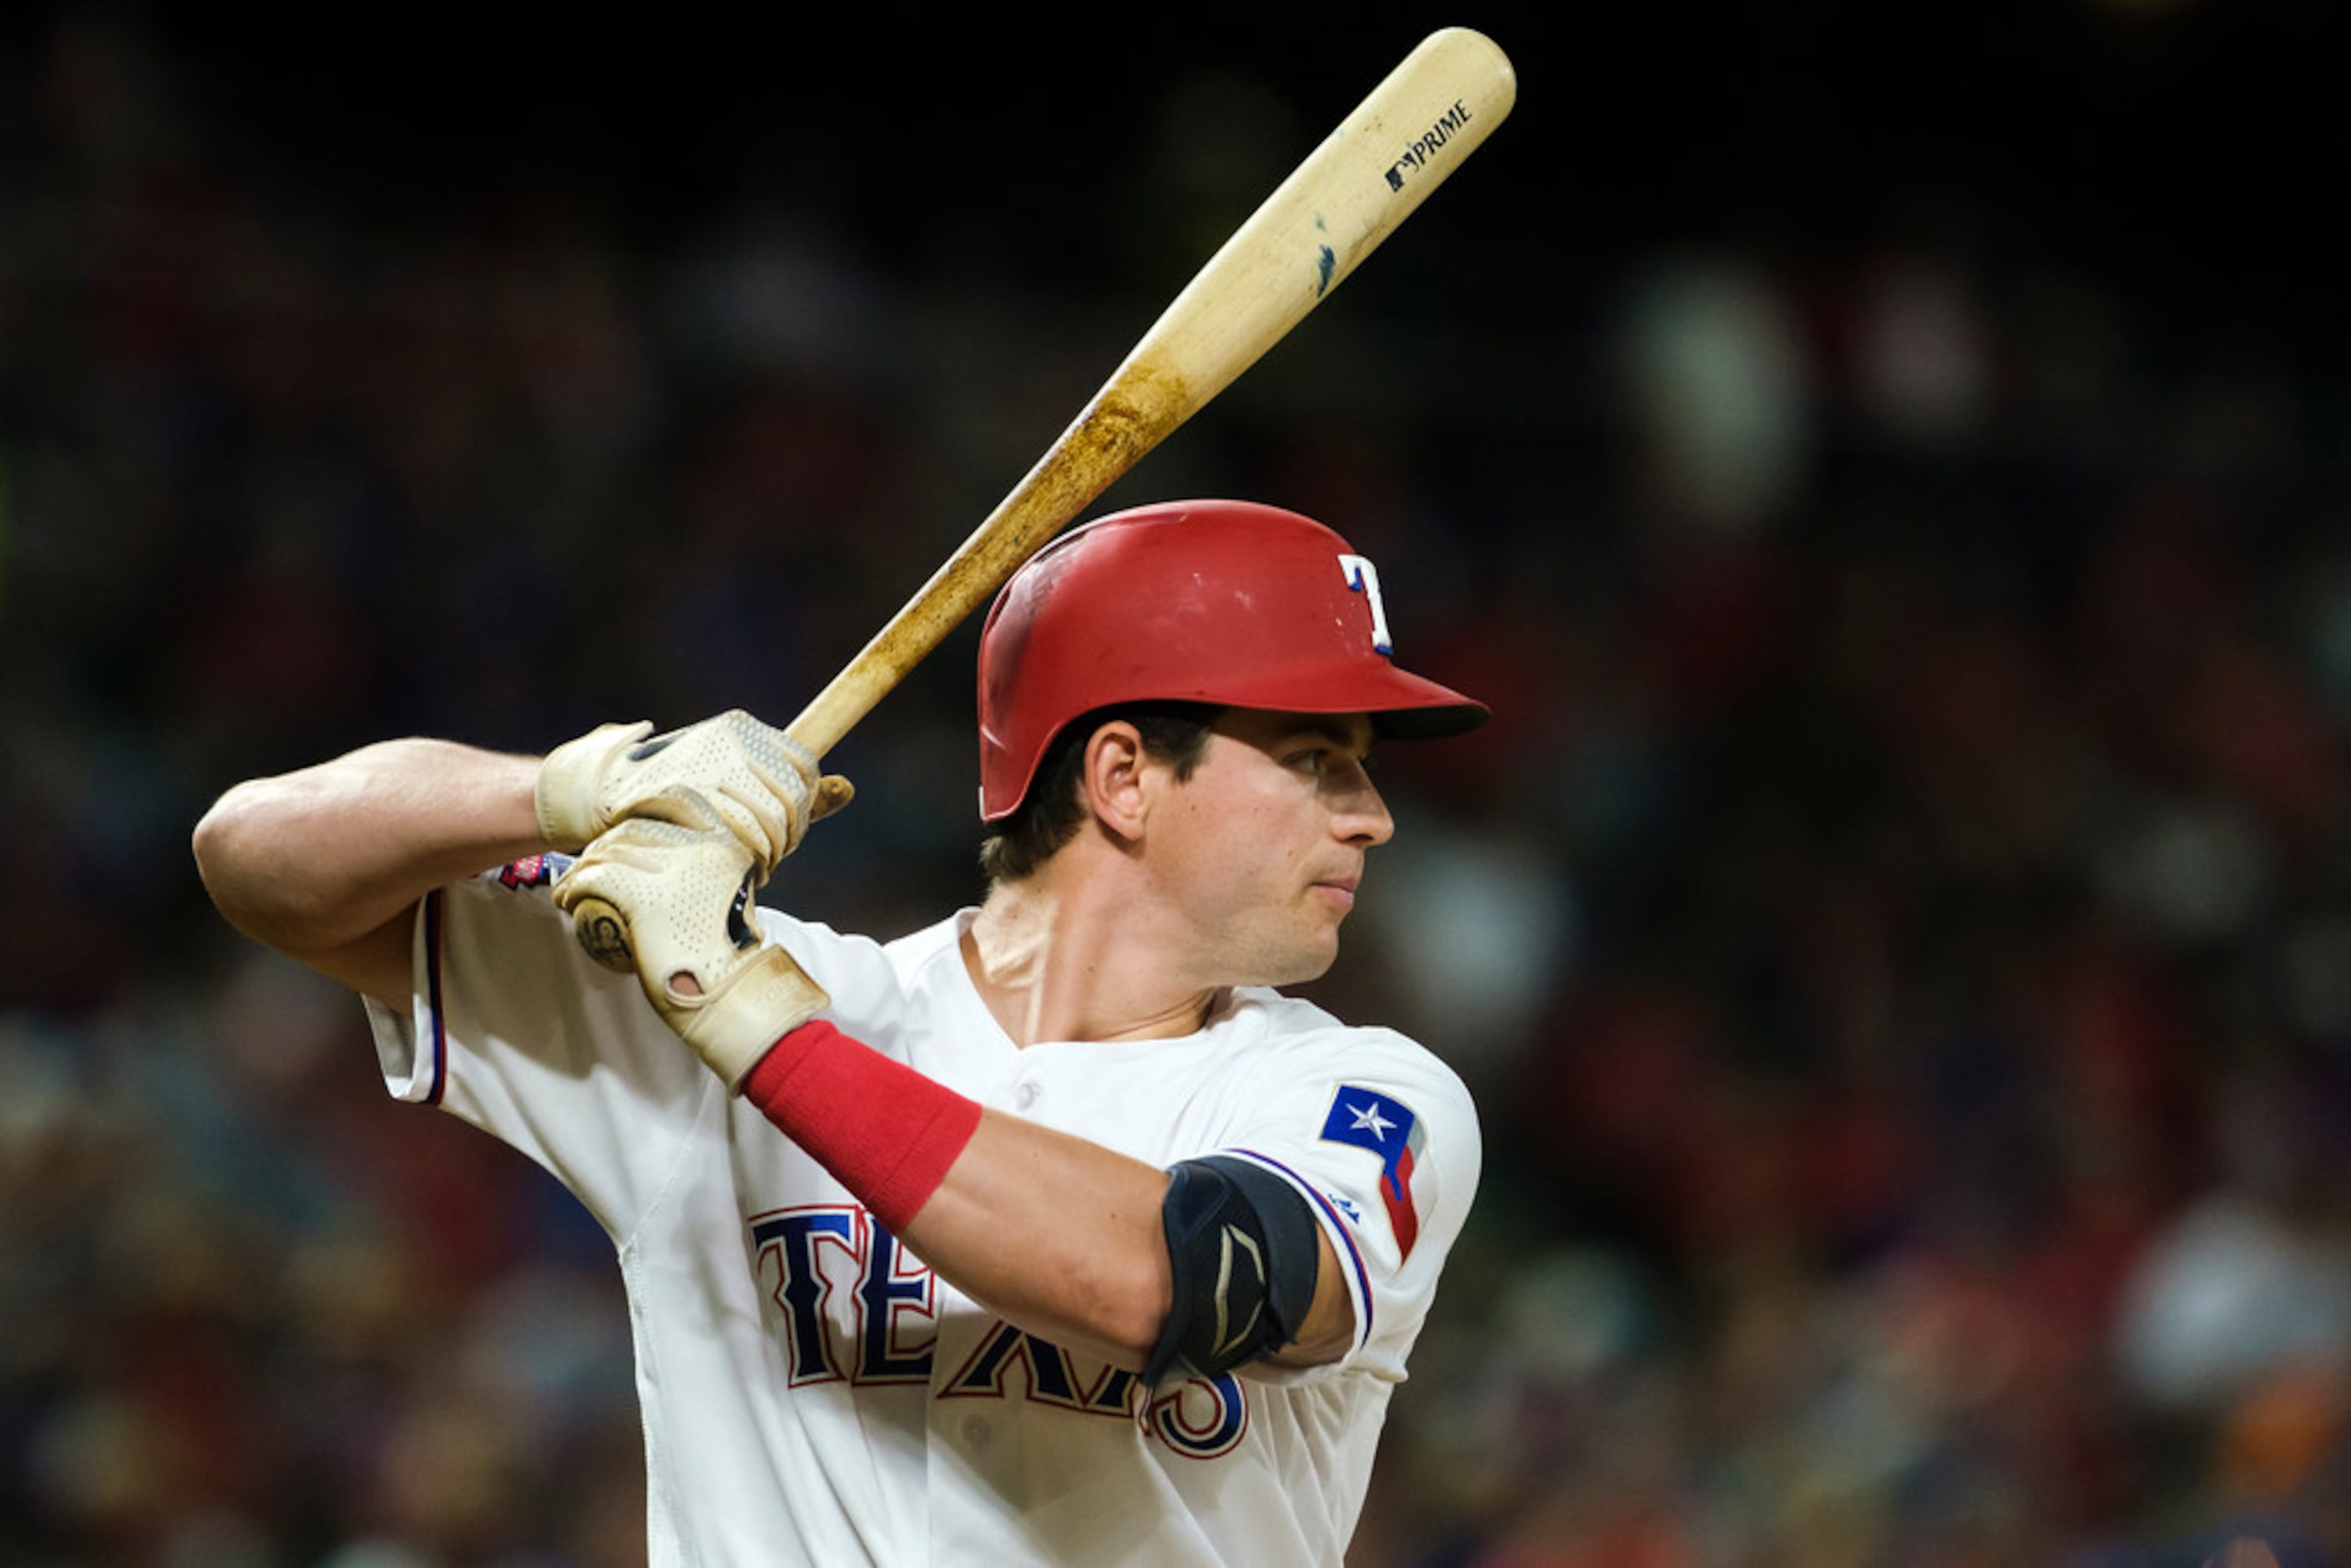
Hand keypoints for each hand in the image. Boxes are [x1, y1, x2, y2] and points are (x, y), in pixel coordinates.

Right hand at [534, 710, 853, 877]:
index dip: (804, 806)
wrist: (596, 791)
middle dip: (785, 837)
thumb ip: (793, 789)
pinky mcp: (680, 796)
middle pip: (790, 800)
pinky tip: (725, 865)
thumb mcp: (735, 779)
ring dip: (763, 854)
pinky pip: (731, 837)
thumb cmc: (674, 791)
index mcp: (742, 728)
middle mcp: (727, 740)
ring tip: (746, 865)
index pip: (804, 767)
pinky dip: (735, 859)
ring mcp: (703, 766)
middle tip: (767, 857)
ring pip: (766, 822)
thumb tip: (849, 790)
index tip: (787, 830)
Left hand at [551, 791, 830, 1087]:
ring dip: (581, 868)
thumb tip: (677, 881)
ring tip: (570, 889)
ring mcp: (673, 870)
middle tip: (589, 869)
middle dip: (603, 847)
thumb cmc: (727, 965)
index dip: (641, 813)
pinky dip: (573, 888)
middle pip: (635, 830)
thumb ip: (707, 885)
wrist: (727, 997)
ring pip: (610, 851)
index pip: (676, 807)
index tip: (621, 830)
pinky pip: (593, 879)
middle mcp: (702, 850)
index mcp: (726, 848)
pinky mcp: (644, 896)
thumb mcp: (727, 911)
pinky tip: (566, 901)